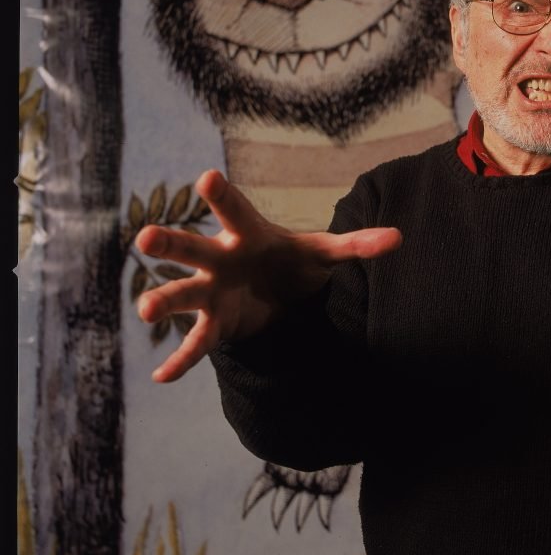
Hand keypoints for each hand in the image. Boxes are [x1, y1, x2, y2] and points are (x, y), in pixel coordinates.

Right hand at [135, 169, 401, 382]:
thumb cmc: (292, 261)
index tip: (207, 177)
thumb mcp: (324, 253)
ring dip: (164, 301)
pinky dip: (180, 360)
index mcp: (247, 234)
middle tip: (146, 237)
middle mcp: (221, 258)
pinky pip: (195, 343)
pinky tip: (161, 377)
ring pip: (184, 294)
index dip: (222, 196)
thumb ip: (356, 245)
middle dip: (171, 243)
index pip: (234, 211)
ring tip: (146, 311)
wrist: (275, 292)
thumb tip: (399, 238)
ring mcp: (213, 291)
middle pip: (193, 248)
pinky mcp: (215, 323)